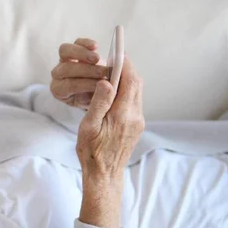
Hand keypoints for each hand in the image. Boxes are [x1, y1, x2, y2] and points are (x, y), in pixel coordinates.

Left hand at [50, 38, 108, 107]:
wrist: (95, 90)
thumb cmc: (94, 99)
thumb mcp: (94, 103)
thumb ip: (97, 96)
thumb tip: (105, 85)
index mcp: (59, 90)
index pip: (68, 86)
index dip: (84, 84)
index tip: (99, 85)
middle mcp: (58, 75)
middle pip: (66, 69)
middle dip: (86, 70)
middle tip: (103, 73)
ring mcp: (63, 60)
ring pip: (65, 52)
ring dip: (83, 55)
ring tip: (98, 59)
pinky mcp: (73, 49)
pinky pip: (76, 42)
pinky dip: (85, 43)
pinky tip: (96, 46)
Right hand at [76, 55, 143, 174]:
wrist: (104, 174)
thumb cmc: (91, 152)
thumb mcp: (89, 127)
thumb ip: (99, 103)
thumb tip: (106, 81)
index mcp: (122, 115)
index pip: (129, 80)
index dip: (124, 63)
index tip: (116, 52)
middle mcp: (135, 117)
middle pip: (136, 84)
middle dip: (127, 69)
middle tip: (113, 59)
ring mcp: (138, 122)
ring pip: (137, 92)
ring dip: (127, 80)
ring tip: (112, 74)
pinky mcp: (137, 126)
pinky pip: (135, 102)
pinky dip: (127, 91)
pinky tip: (115, 92)